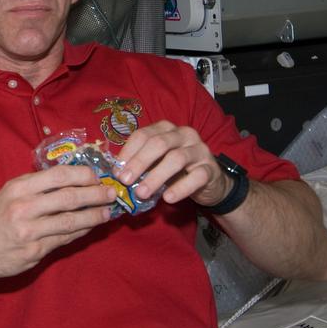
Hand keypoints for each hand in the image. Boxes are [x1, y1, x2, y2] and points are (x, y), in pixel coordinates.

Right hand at [0, 164, 113, 280]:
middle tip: (112, 193)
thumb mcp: (9, 193)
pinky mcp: (35, 252)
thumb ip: (36, 186)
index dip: (83, 175)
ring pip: (71, 221)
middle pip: (69, 198)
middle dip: (95, 194)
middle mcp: (24, 208)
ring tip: (108, 212)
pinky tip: (90, 227)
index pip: (59, 176)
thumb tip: (71, 178)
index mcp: (19, 188)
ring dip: (94, 216)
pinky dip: (81, 231)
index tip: (97, 175)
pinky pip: (64, 239)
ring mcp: (30, 232)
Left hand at [114, 121, 230, 207]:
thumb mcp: (157, 163)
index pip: (143, 135)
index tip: (116, 171)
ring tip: (141, 193)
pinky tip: (168, 198)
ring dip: (156, 177)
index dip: (128, 152)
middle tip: (125, 181)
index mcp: (166, 129)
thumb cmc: (176, 170)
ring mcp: (199, 150)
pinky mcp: (210, 169)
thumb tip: (117, 174)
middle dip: (139, 162)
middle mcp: (184, 134)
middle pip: (159, 143)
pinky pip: (196, 177)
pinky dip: (180, 188)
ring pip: (176, 158)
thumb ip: (141, 164)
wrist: (208, 181)